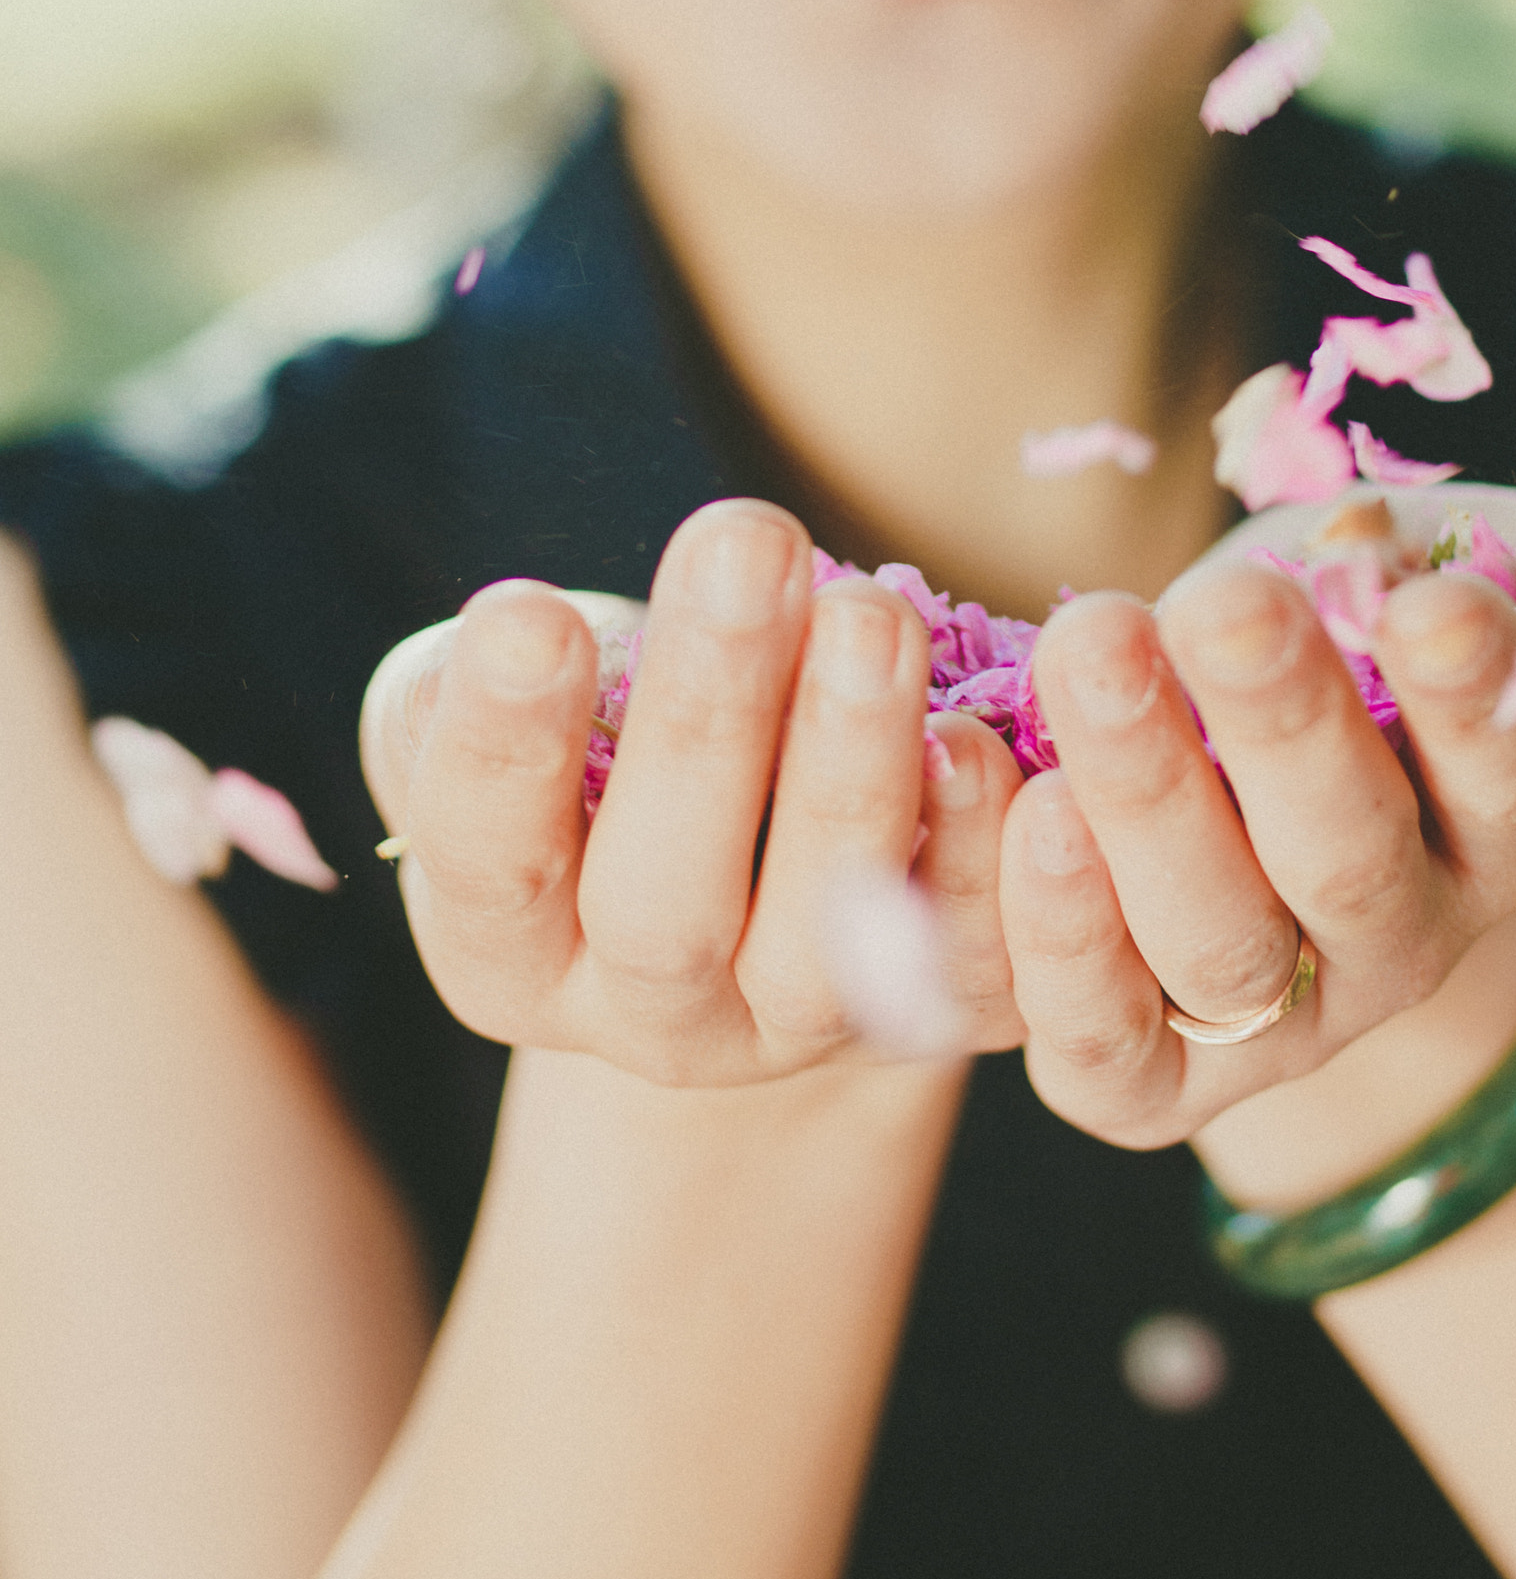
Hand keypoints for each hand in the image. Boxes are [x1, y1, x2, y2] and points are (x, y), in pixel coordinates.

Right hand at [359, 499, 1023, 1084]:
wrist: (754, 847)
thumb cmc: (596, 745)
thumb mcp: (500, 713)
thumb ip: (471, 687)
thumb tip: (518, 636)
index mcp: (509, 953)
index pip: (489, 864)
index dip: (502, 749)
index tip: (529, 613)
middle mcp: (649, 1019)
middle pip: (666, 910)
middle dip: (708, 720)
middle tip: (746, 546)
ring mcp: (797, 1033)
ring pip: (826, 947)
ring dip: (852, 770)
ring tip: (869, 618)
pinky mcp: (931, 1011)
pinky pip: (968, 959)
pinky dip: (981, 851)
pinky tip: (980, 735)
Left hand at [998, 481, 1515, 1147]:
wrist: (1201, 775)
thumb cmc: (1321, 642)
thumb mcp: (1412, 576)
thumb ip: (1478, 566)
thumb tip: (1496, 584)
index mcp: (1492, 832)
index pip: (1506, 775)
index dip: (1472, 697)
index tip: (1428, 603)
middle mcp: (1400, 948)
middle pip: (1348, 862)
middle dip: (1284, 726)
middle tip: (1220, 605)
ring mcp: (1277, 1032)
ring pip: (1219, 945)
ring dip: (1147, 796)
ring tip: (1089, 647)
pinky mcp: (1146, 1083)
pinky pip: (1102, 1035)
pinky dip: (1056, 929)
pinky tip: (1016, 792)